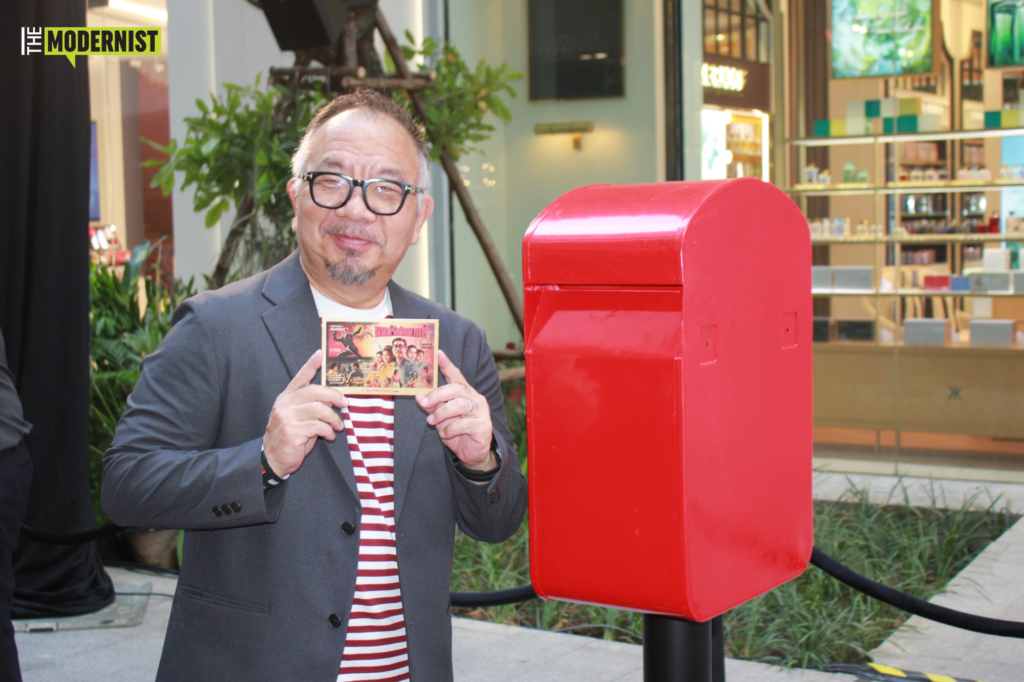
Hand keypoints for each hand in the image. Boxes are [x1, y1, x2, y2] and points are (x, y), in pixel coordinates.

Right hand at [263, 350, 346, 476]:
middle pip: (314, 391)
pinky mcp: (291, 431)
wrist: (275, 459)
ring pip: (318, 409)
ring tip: (338, 426)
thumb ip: (312, 406)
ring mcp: (286, 417)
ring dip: (333, 418)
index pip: (299, 378)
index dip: (310, 365)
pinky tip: (329, 436)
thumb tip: (333, 398)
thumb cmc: (292, 436)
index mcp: (286, 398)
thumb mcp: (301, 417)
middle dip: (333, 396)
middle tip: (345, 403)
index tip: (320, 353)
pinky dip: (328, 431)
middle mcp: (285, 404)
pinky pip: (317, 426)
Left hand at [415, 350, 494, 469]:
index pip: (456, 375)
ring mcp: (481, 411)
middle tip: (425, 403)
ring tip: (433, 422)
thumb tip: (419, 397)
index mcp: (464, 393)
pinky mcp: (483, 425)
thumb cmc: (456, 432)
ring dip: (442, 414)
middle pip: (456, 388)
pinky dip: (450, 429)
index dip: (447, 364)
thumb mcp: (440, 418)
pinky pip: (463, 424)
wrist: (472, 454)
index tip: (438, 353)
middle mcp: (475, 398)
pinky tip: (446, 434)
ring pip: (459, 405)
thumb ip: (433, 406)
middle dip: (437, 395)